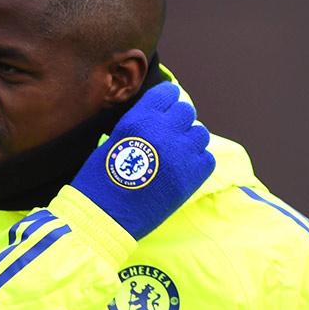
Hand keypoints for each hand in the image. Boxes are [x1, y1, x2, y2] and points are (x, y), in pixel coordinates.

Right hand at [71, 82, 214, 239]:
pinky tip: (182, 171)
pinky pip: (207, 158)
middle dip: (178, 121)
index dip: (168, 100)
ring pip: (200, 134)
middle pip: (186, 111)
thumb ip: (140, 125)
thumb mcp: (114, 140)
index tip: (166, 108)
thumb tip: (159, 119)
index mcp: (140, 119)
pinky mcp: (192, 176)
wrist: (105, 215)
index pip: (168, 93)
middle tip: (169, 136)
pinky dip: (197, 162)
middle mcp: (164, 131)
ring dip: (190, 141)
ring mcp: (181, 153)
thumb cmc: (101, 179)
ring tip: (176, 155)